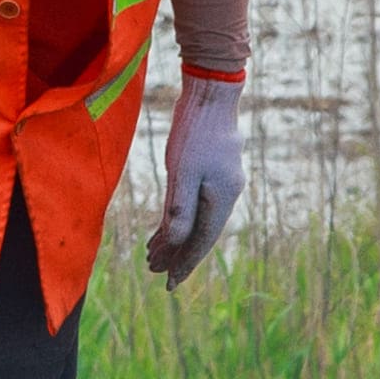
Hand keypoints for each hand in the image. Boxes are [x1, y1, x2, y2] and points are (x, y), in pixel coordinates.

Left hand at [148, 73, 244, 285]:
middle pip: (199, 233)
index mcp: (222, 199)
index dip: (184, 263)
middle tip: (153, 270)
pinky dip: (180, 216)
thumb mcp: (182, 172)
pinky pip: (196, 203)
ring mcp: (222, 182)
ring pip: (197, 218)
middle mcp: (226, 194)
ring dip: (176, 236)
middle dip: (176, 252)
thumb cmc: (195, 131)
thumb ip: (180, 208)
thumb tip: (176, 242)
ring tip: (153, 252)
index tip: (168, 283)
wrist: (211, 94)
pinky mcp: (213, 170)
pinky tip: (166, 224)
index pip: (200, 241)